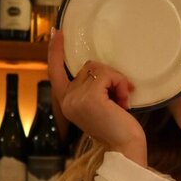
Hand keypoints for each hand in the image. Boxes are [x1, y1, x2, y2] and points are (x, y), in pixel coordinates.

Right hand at [48, 31, 147, 164]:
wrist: (124, 149)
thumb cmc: (118, 129)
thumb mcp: (99, 106)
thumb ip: (91, 90)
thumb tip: (99, 70)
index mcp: (67, 102)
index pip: (55, 72)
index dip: (55, 51)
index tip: (57, 32)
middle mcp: (67, 100)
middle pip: (88, 66)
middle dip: (109, 77)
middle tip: (119, 98)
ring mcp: (76, 99)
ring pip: (99, 69)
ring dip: (116, 81)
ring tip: (121, 102)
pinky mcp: (89, 98)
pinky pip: (107, 75)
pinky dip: (119, 84)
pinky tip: (123, 102)